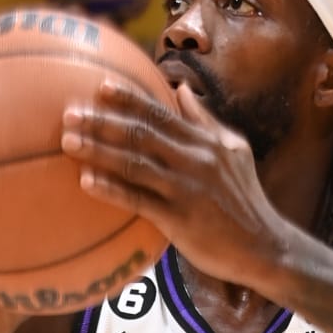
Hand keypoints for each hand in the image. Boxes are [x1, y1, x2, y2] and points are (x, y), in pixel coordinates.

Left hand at [60, 81, 288, 294]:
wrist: (265, 246)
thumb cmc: (245, 200)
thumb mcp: (234, 151)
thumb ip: (205, 121)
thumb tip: (181, 88)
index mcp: (205, 141)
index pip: (160, 112)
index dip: (128, 98)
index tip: (98, 86)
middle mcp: (195, 159)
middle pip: (141, 132)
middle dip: (102, 120)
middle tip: (68, 112)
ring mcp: (187, 188)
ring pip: (135, 162)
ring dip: (98, 149)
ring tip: (67, 141)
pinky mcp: (180, 219)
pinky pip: (138, 199)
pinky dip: (112, 188)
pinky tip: (86, 181)